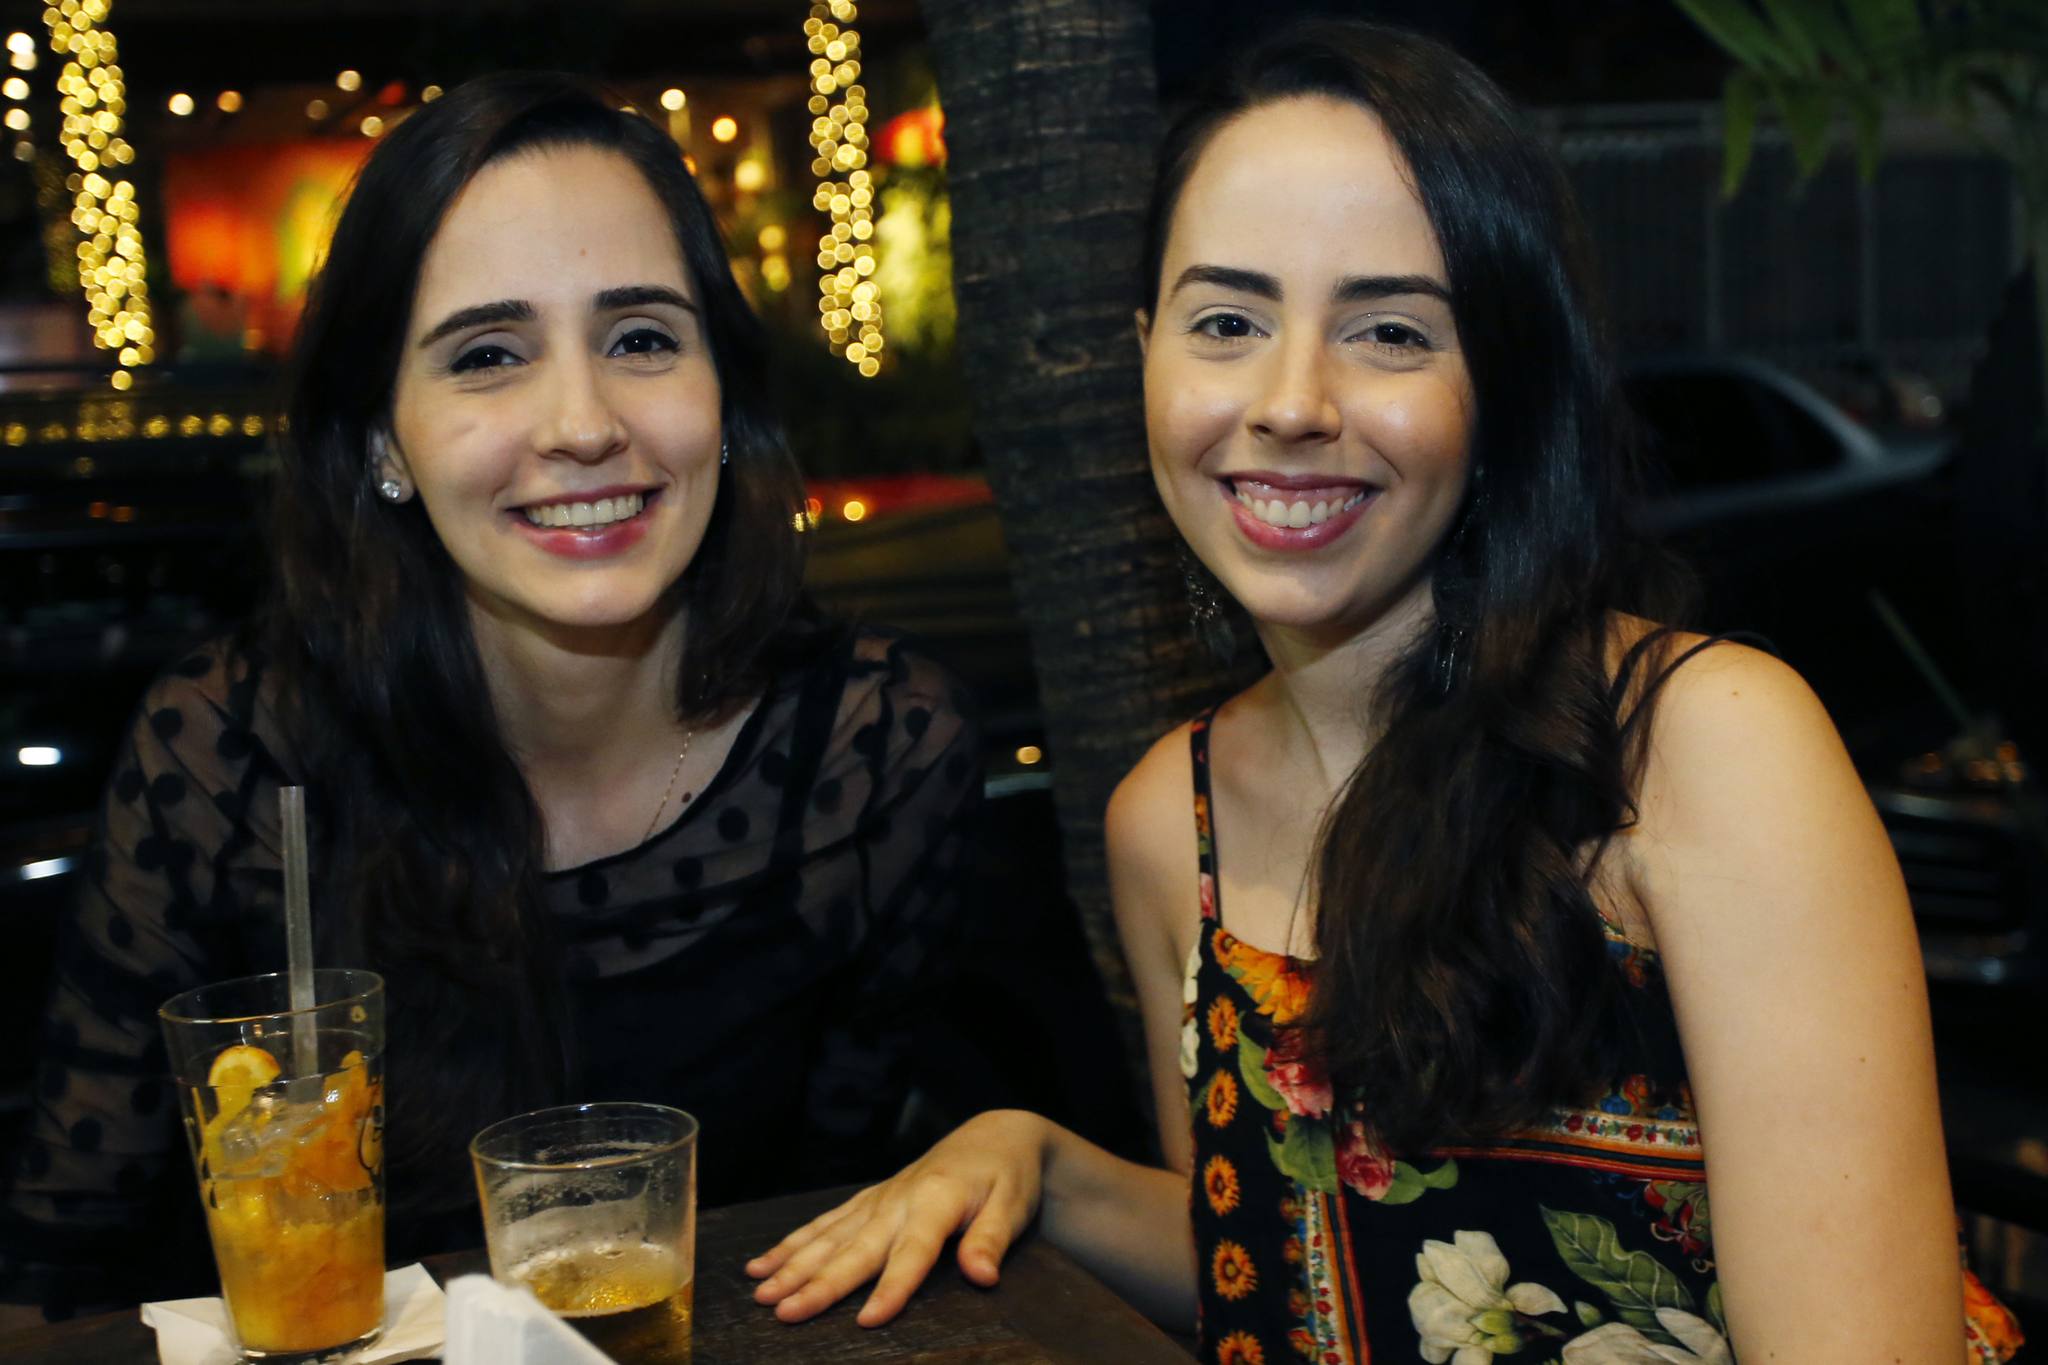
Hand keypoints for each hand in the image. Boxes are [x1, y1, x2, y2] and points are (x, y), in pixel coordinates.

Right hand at [746, 1108, 1047, 1326]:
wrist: (997, 1134)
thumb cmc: (1009, 1175)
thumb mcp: (1013, 1206)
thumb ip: (991, 1240)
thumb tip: (982, 1277)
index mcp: (936, 1201)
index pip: (912, 1253)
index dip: (891, 1288)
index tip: (867, 1321)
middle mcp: (898, 1200)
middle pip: (855, 1249)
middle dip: (817, 1283)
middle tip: (782, 1313)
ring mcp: (879, 1199)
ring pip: (829, 1236)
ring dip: (793, 1264)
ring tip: (760, 1292)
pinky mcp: (870, 1199)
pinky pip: (826, 1223)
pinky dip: (794, 1242)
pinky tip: (764, 1262)